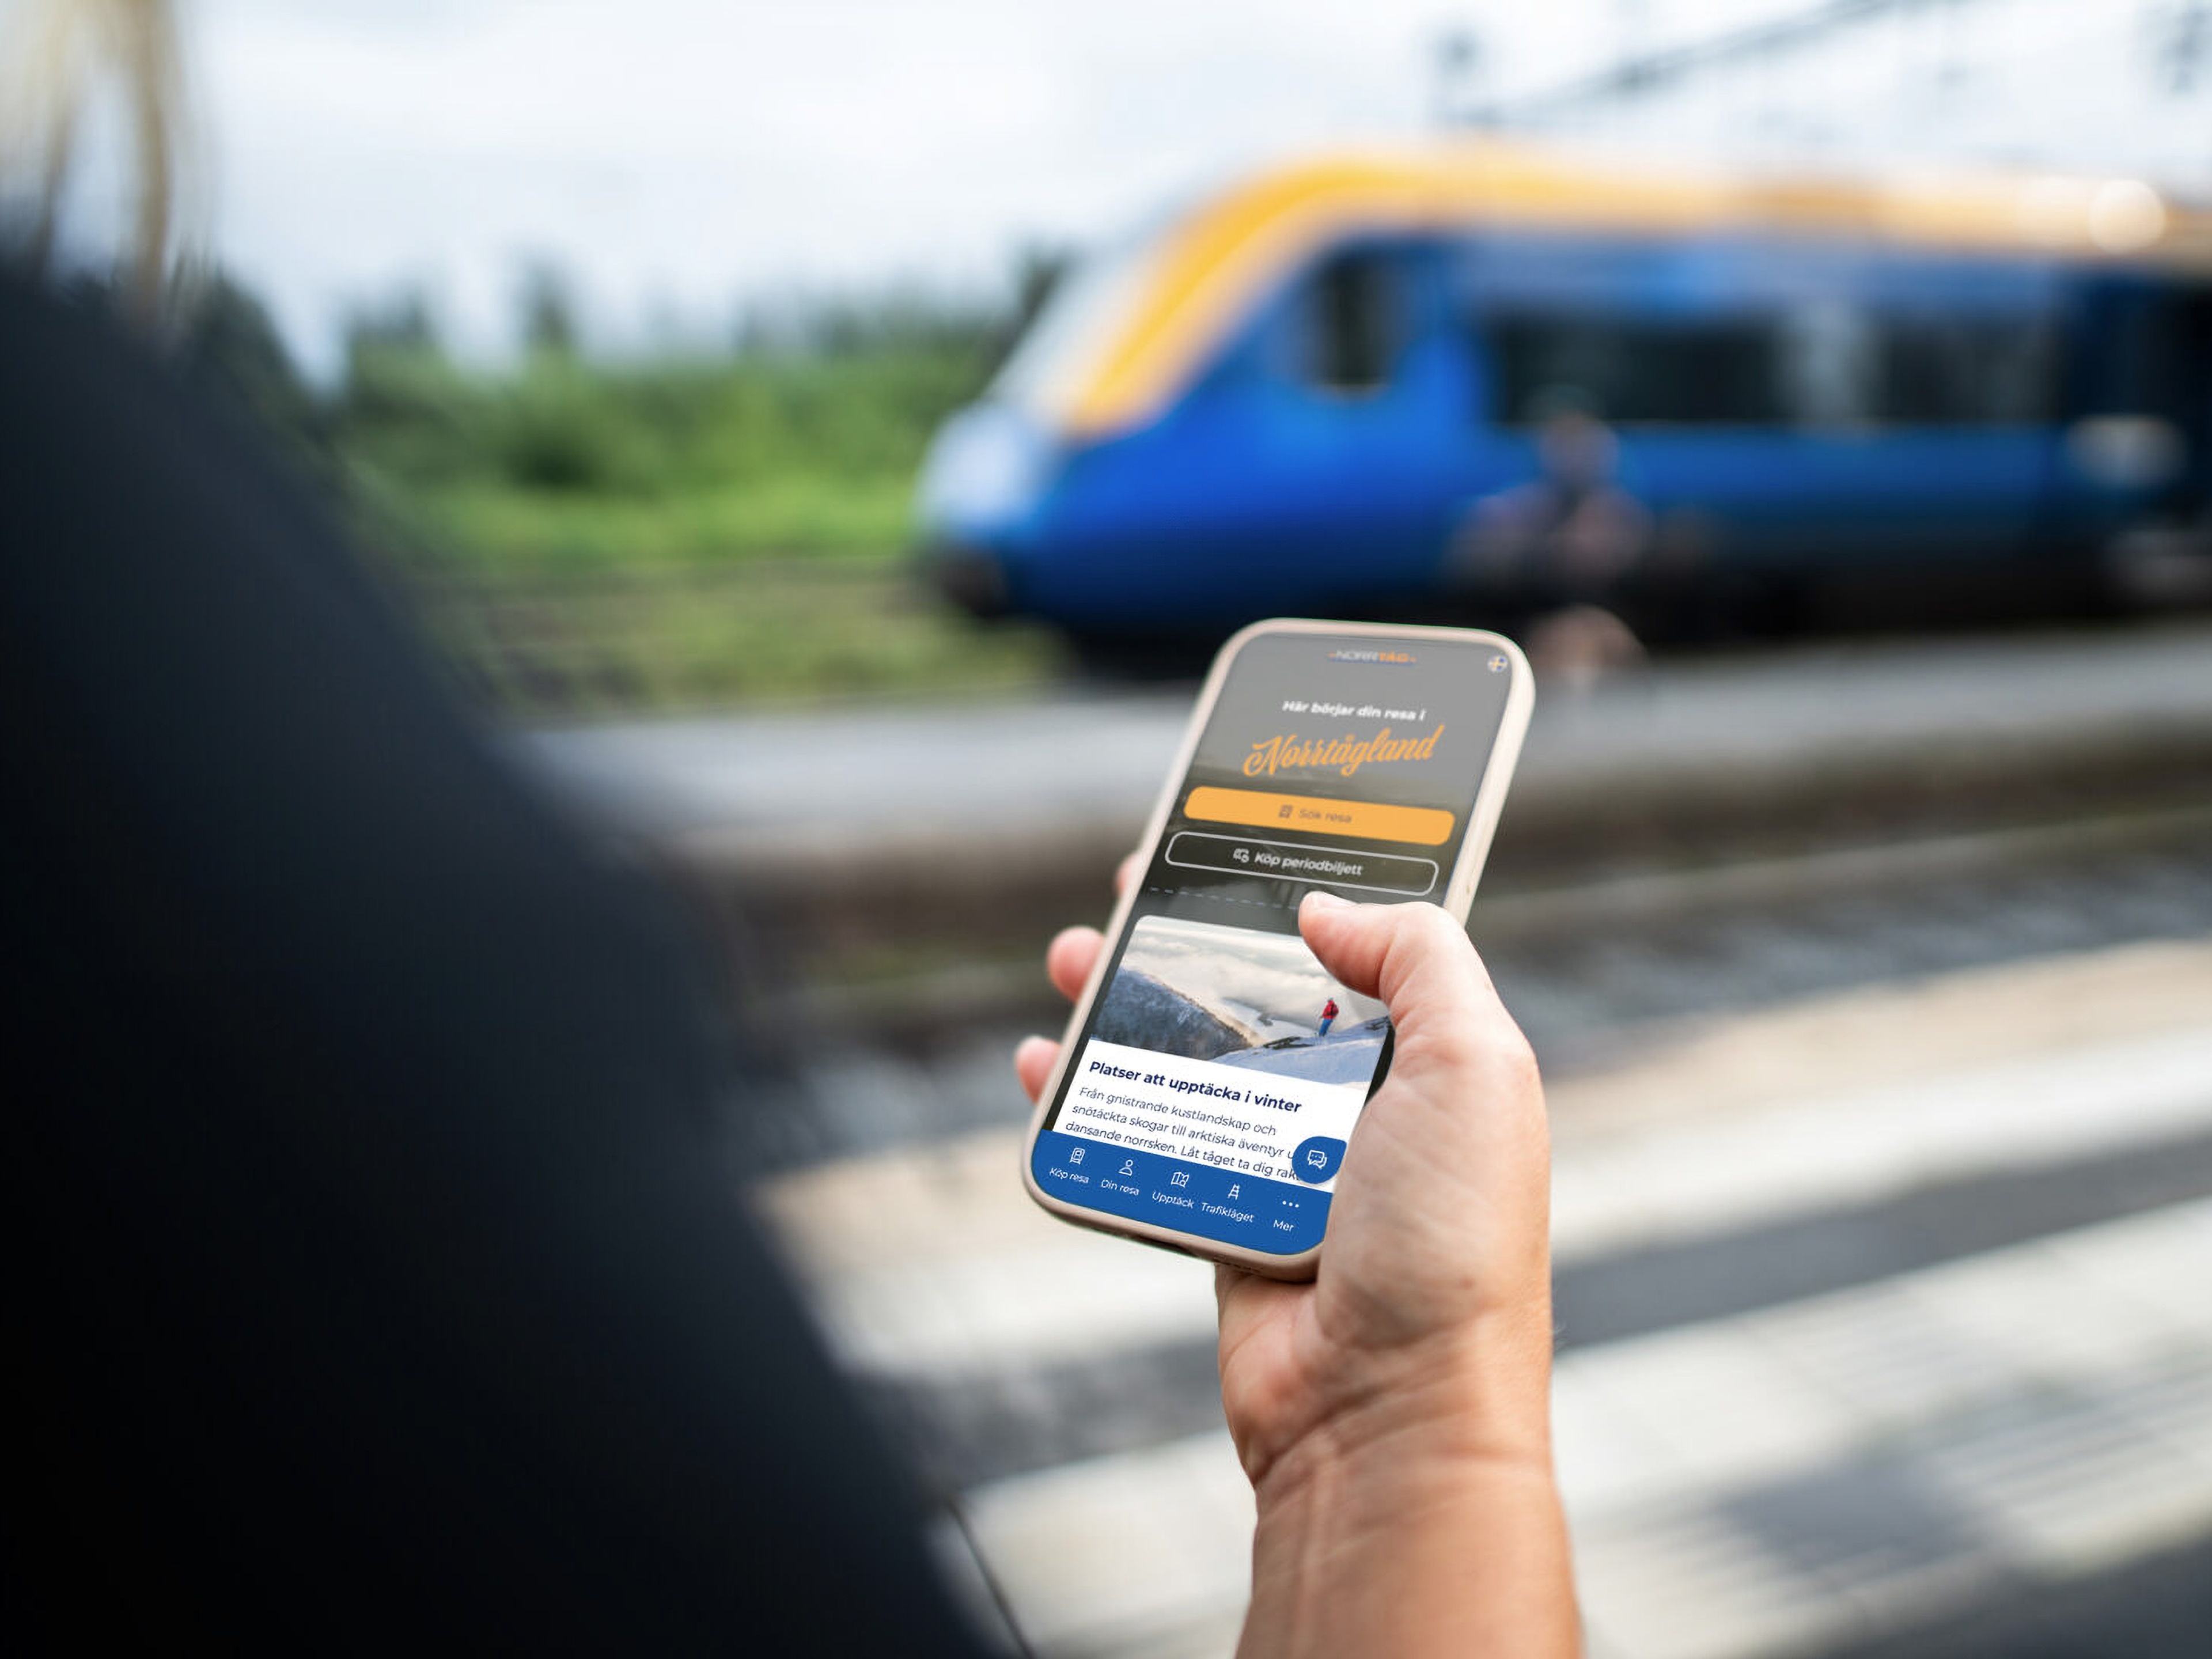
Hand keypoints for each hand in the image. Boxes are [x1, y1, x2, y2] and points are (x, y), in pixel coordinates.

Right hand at [1014, 877, 1554, 1487]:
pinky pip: (1147, 1138)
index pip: (1370, 943)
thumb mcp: (1476, 1064)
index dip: (1312, 881)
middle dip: (1198, 931)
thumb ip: (1419, 957)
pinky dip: (1088, 1099)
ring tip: (1074, 955)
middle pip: (1262, 989)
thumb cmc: (1449, 1241)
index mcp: (1434, 1059)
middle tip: (1140, 880)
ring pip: (1192, 1056)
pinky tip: (1045, 1064)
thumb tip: (1325, 905)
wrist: (1386, 1409)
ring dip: (1127, 1001)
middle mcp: (1362, 1102)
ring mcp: (1286, 1161)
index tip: (1248, 829)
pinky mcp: (1222, 1216)